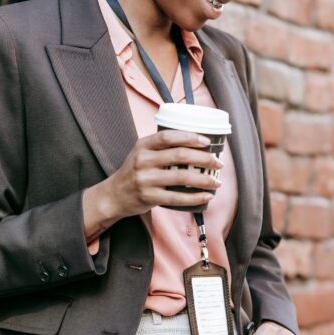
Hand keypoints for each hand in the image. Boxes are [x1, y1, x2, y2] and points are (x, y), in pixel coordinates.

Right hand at [95, 129, 222, 219]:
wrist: (114, 195)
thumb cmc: (135, 171)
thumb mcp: (142, 153)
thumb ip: (162, 147)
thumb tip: (196, 143)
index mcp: (143, 145)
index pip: (169, 136)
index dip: (190, 137)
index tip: (207, 141)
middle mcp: (143, 160)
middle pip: (179, 155)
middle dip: (204, 159)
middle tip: (218, 163)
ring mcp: (145, 179)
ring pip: (181, 177)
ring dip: (203, 179)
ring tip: (217, 181)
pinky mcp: (149, 197)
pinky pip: (177, 198)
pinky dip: (195, 197)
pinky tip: (206, 196)